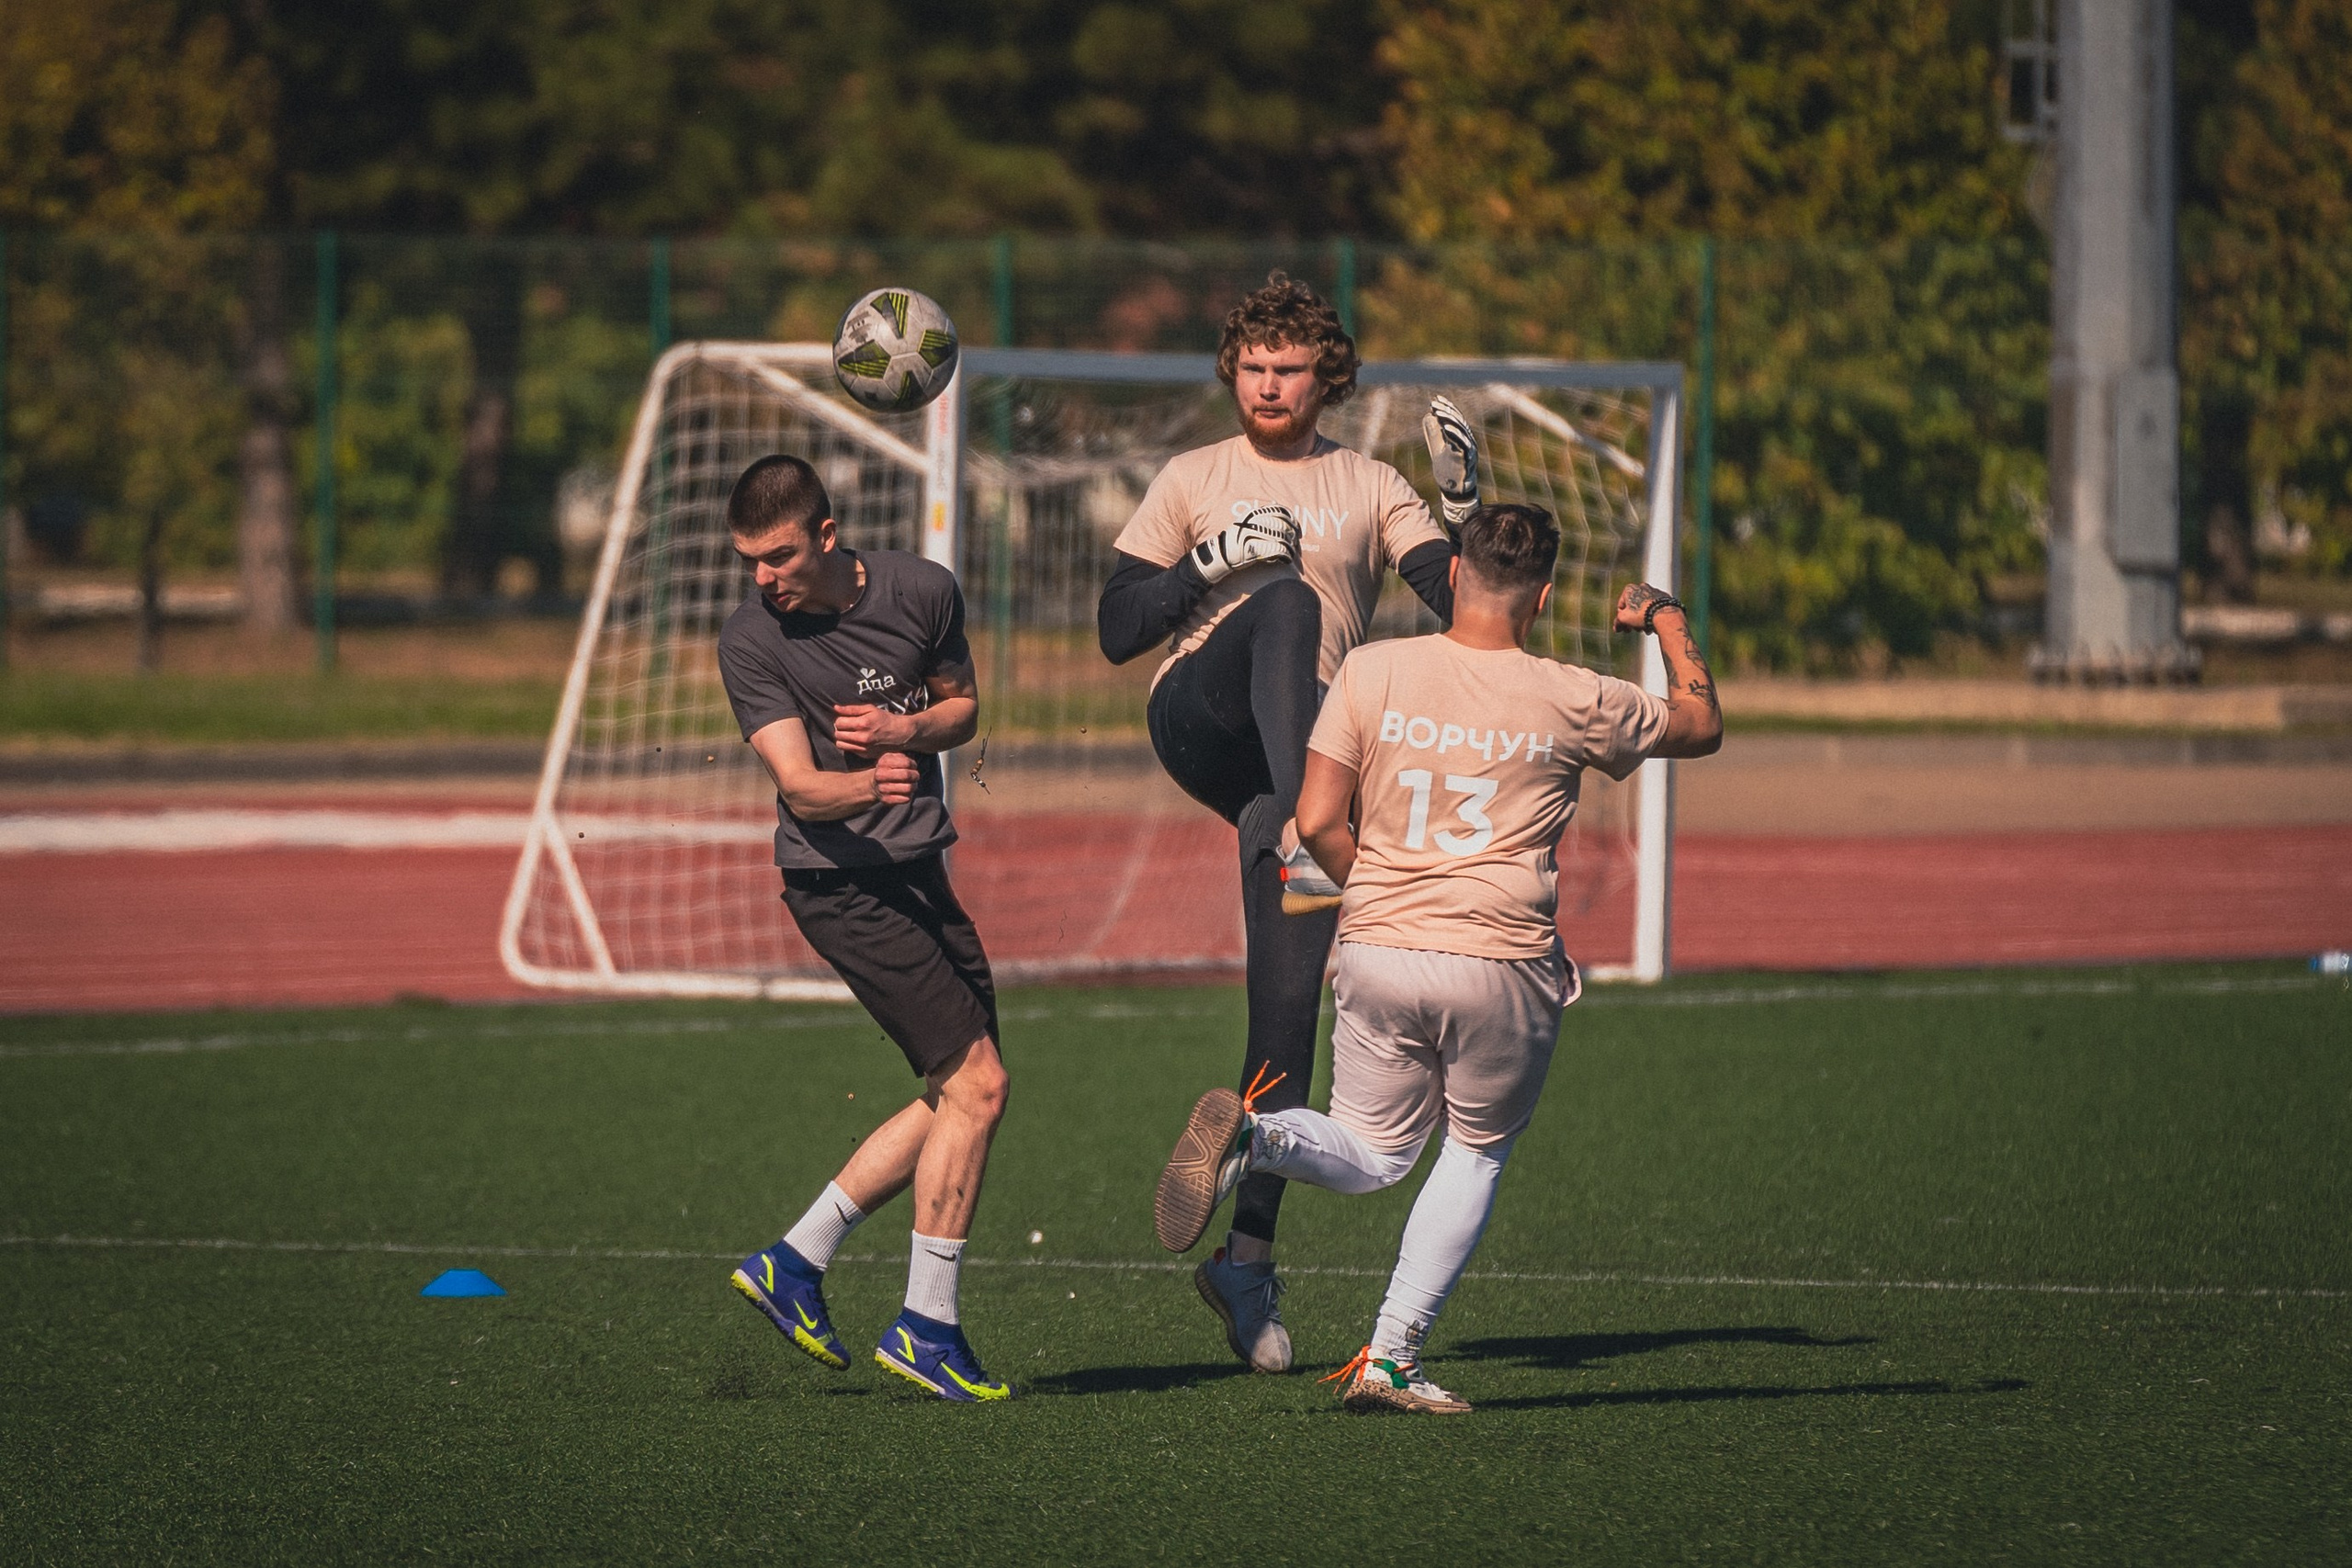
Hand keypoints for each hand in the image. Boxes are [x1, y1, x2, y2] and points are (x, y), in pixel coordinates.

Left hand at [833, 703, 915, 757]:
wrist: (900, 733)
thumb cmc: (884, 719)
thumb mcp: (870, 709)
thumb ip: (851, 709)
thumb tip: (835, 708)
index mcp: (862, 723)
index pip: (839, 723)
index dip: (840, 720)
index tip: (845, 719)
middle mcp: (862, 737)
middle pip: (837, 734)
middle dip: (840, 729)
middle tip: (847, 726)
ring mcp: (863, 748)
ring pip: (840, 744)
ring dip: (842, 738)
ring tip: (849, 734)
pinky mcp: (865, 755)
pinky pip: (849, 750)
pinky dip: (849, 744)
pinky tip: (857, 740)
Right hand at [871, 751, 919, 805]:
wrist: (875, 785)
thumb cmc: (889, 769)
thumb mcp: (893, 758)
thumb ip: (903, 758)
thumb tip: (912, 765)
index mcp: (884, 763)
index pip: (906, 763)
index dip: (913, 765)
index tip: (912, 767)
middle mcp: (881, 775)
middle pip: (906, 775)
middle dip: (915, 775)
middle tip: (916, 776)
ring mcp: (882, 788)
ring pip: (908, 788)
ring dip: (914, 786)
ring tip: (911, 785)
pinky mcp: (886, 799)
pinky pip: (905, 799)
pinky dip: (909, 796)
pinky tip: (906, 793)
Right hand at [1190, 504, 1299, 584]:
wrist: (1220, 555)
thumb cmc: (1237, 541)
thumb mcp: (1246, 523)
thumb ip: (1261, 519)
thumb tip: (1284, 518)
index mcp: (1253, 514)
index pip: (1278, 511)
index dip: (1291, 519)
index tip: (1297, 528)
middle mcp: (1253, 522)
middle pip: (1281, 524)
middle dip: (1292, 534)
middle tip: (1295, 541)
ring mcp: (1252, 535)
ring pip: (1281, 537)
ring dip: (1290, 546)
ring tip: (1291, 552)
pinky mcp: (1253, 549)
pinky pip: (1276, 550)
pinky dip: (1284, 555)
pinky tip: (1286, 559)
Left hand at [1421, 397, 1479, 528]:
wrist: (1455, 490)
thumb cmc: (1448, 469)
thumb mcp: (1438, 448)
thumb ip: (1434, 433)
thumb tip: (1427, 416)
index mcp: (1462, 437)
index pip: (1455, 418)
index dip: (1447, 407)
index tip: (1436, 399)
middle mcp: (1468, 441)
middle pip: (1459, 422)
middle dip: (1446, 412)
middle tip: (1435, 404)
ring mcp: (1469, 450)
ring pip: (1462, 431)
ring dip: (1450, 420)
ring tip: (1439, 413)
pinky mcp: (1468, 459)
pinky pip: (1463, 444)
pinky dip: (1455, 435)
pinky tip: (1446, 428)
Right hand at [1614, 583, 1684, 633]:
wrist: (1664, 614)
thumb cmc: (1642, 614)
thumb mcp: (1624, 619)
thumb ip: (1618, 622)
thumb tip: (1616, 627)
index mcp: (1630, 589)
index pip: (1621, 607)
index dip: (1622, 620)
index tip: (1626, 629)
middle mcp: (1642, 587)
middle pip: (1634, 607)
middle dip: (1634, 621)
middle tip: (1636, 630)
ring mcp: (1654, 591)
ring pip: (1645, 608)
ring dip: (1644, 620)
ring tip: (1646, 630)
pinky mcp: (1665, 597)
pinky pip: (1655, 608)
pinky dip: (1653, 616)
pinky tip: (1654, 625)